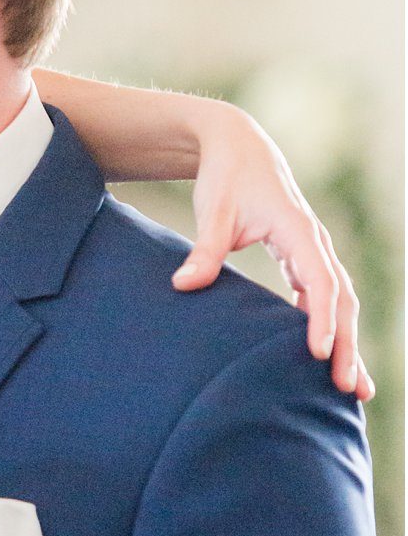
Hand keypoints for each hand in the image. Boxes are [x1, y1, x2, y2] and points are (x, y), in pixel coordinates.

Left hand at [175, 102, 370, 398]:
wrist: (236, 147)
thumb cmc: (226, 178)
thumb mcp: (214, 211)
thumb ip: (205, 250)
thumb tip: (184, 285)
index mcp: (299, 230)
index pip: (320, 281)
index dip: (321, 318)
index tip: (318, 353)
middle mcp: (315, 243)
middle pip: (341, 299)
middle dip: (347, 343)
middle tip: (347, 388)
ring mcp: (313, 251)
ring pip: (339, 302)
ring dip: (347, 341)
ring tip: (352, 388)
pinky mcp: (303, 258)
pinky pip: (324, 297)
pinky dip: (328, 326)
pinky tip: (322, 357)